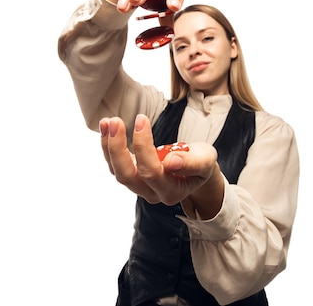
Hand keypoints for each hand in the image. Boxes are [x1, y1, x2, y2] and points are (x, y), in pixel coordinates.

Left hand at [99, 114, 222, 211]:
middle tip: (116, 121)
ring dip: (109, 145)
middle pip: (127, 176)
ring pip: (117, 171)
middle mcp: (151, 193)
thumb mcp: (205, 160)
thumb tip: (172, 163)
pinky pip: (114, 163)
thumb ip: (192, 163)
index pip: (152, 172)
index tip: (142, 120)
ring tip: (108, 121)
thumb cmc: (200, 163)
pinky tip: (106, 125)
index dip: (143, 148)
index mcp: (171, 191)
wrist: (195, 167)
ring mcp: (139, 186)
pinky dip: (108, 144)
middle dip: (118, 148)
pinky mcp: (131, 175)